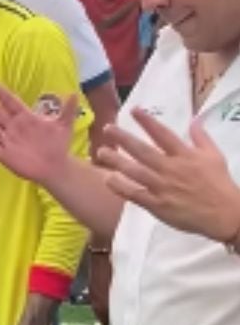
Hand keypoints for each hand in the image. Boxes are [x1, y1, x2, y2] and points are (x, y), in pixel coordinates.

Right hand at [0, 84, 79, 185]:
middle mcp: (13, 127)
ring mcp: (8, 141)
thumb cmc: (57, 144)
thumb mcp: (64, 126)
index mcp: (25, 117)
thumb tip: (74, 93)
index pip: (10, 102)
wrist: (55, 166)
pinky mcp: (5, 155)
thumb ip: (67, 110)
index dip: (1, 93)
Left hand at [98, 108, 239, 244]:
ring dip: (116, 161)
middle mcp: (171, 169)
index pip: (163, 134)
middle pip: (143, 151)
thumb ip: (201, 138)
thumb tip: (194, 119)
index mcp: (185, 155)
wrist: (224, 214)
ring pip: (134, 171)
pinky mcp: (157, 205)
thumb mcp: (215, 156)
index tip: (134, 110)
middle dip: (123, 138)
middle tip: (107, 129)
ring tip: (101, 152)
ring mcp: (162, 187)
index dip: (147, 121)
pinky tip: (107, 179)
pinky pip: (134, 194)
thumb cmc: (219, 184)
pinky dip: (120, 187)